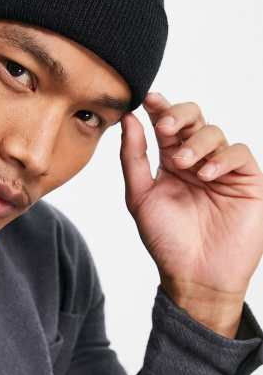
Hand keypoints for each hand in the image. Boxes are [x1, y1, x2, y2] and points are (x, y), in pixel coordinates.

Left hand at [119, 92, 262, 335]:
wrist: (194, 275)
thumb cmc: (165, 239)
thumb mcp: (140, 195)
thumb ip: (133, 157)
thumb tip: (128, 119)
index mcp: (170, 160)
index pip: (166, 125)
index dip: (159, 108)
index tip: (147, 99)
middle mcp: (196, 159)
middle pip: (193, 118)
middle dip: (179, 116)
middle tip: (164, 128)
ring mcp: (221, 169)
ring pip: (215, 132)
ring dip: (197, 142)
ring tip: (184, 164)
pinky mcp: (246, 181)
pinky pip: (239, 153)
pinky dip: (223, 157)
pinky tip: (207, 173)